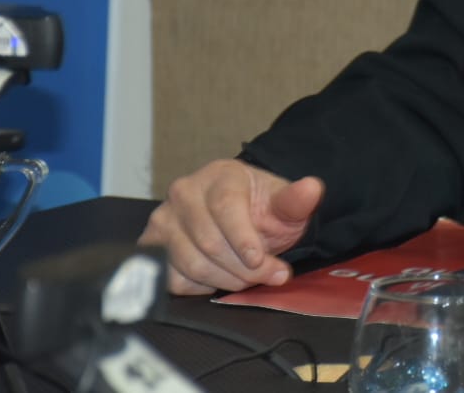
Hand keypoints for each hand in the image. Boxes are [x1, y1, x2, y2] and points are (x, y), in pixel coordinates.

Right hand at [139, 158, 324, 294]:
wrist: (238, 216)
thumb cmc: (260, 209)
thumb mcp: (282, 204)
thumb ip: (295, 200)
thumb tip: (312, 188)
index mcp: (219, 175)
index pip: (226, 208)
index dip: (244, 239)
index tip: (261, 260)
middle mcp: (183, 193)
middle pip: (210, 242)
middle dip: (244, 268)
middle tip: (270, 275)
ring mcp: (163, 220)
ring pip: (191, 263)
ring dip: (225, 280)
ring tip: (249, 278)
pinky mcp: (151, 248)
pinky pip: (174, 279)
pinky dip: (202, 287)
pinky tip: (221, 277)